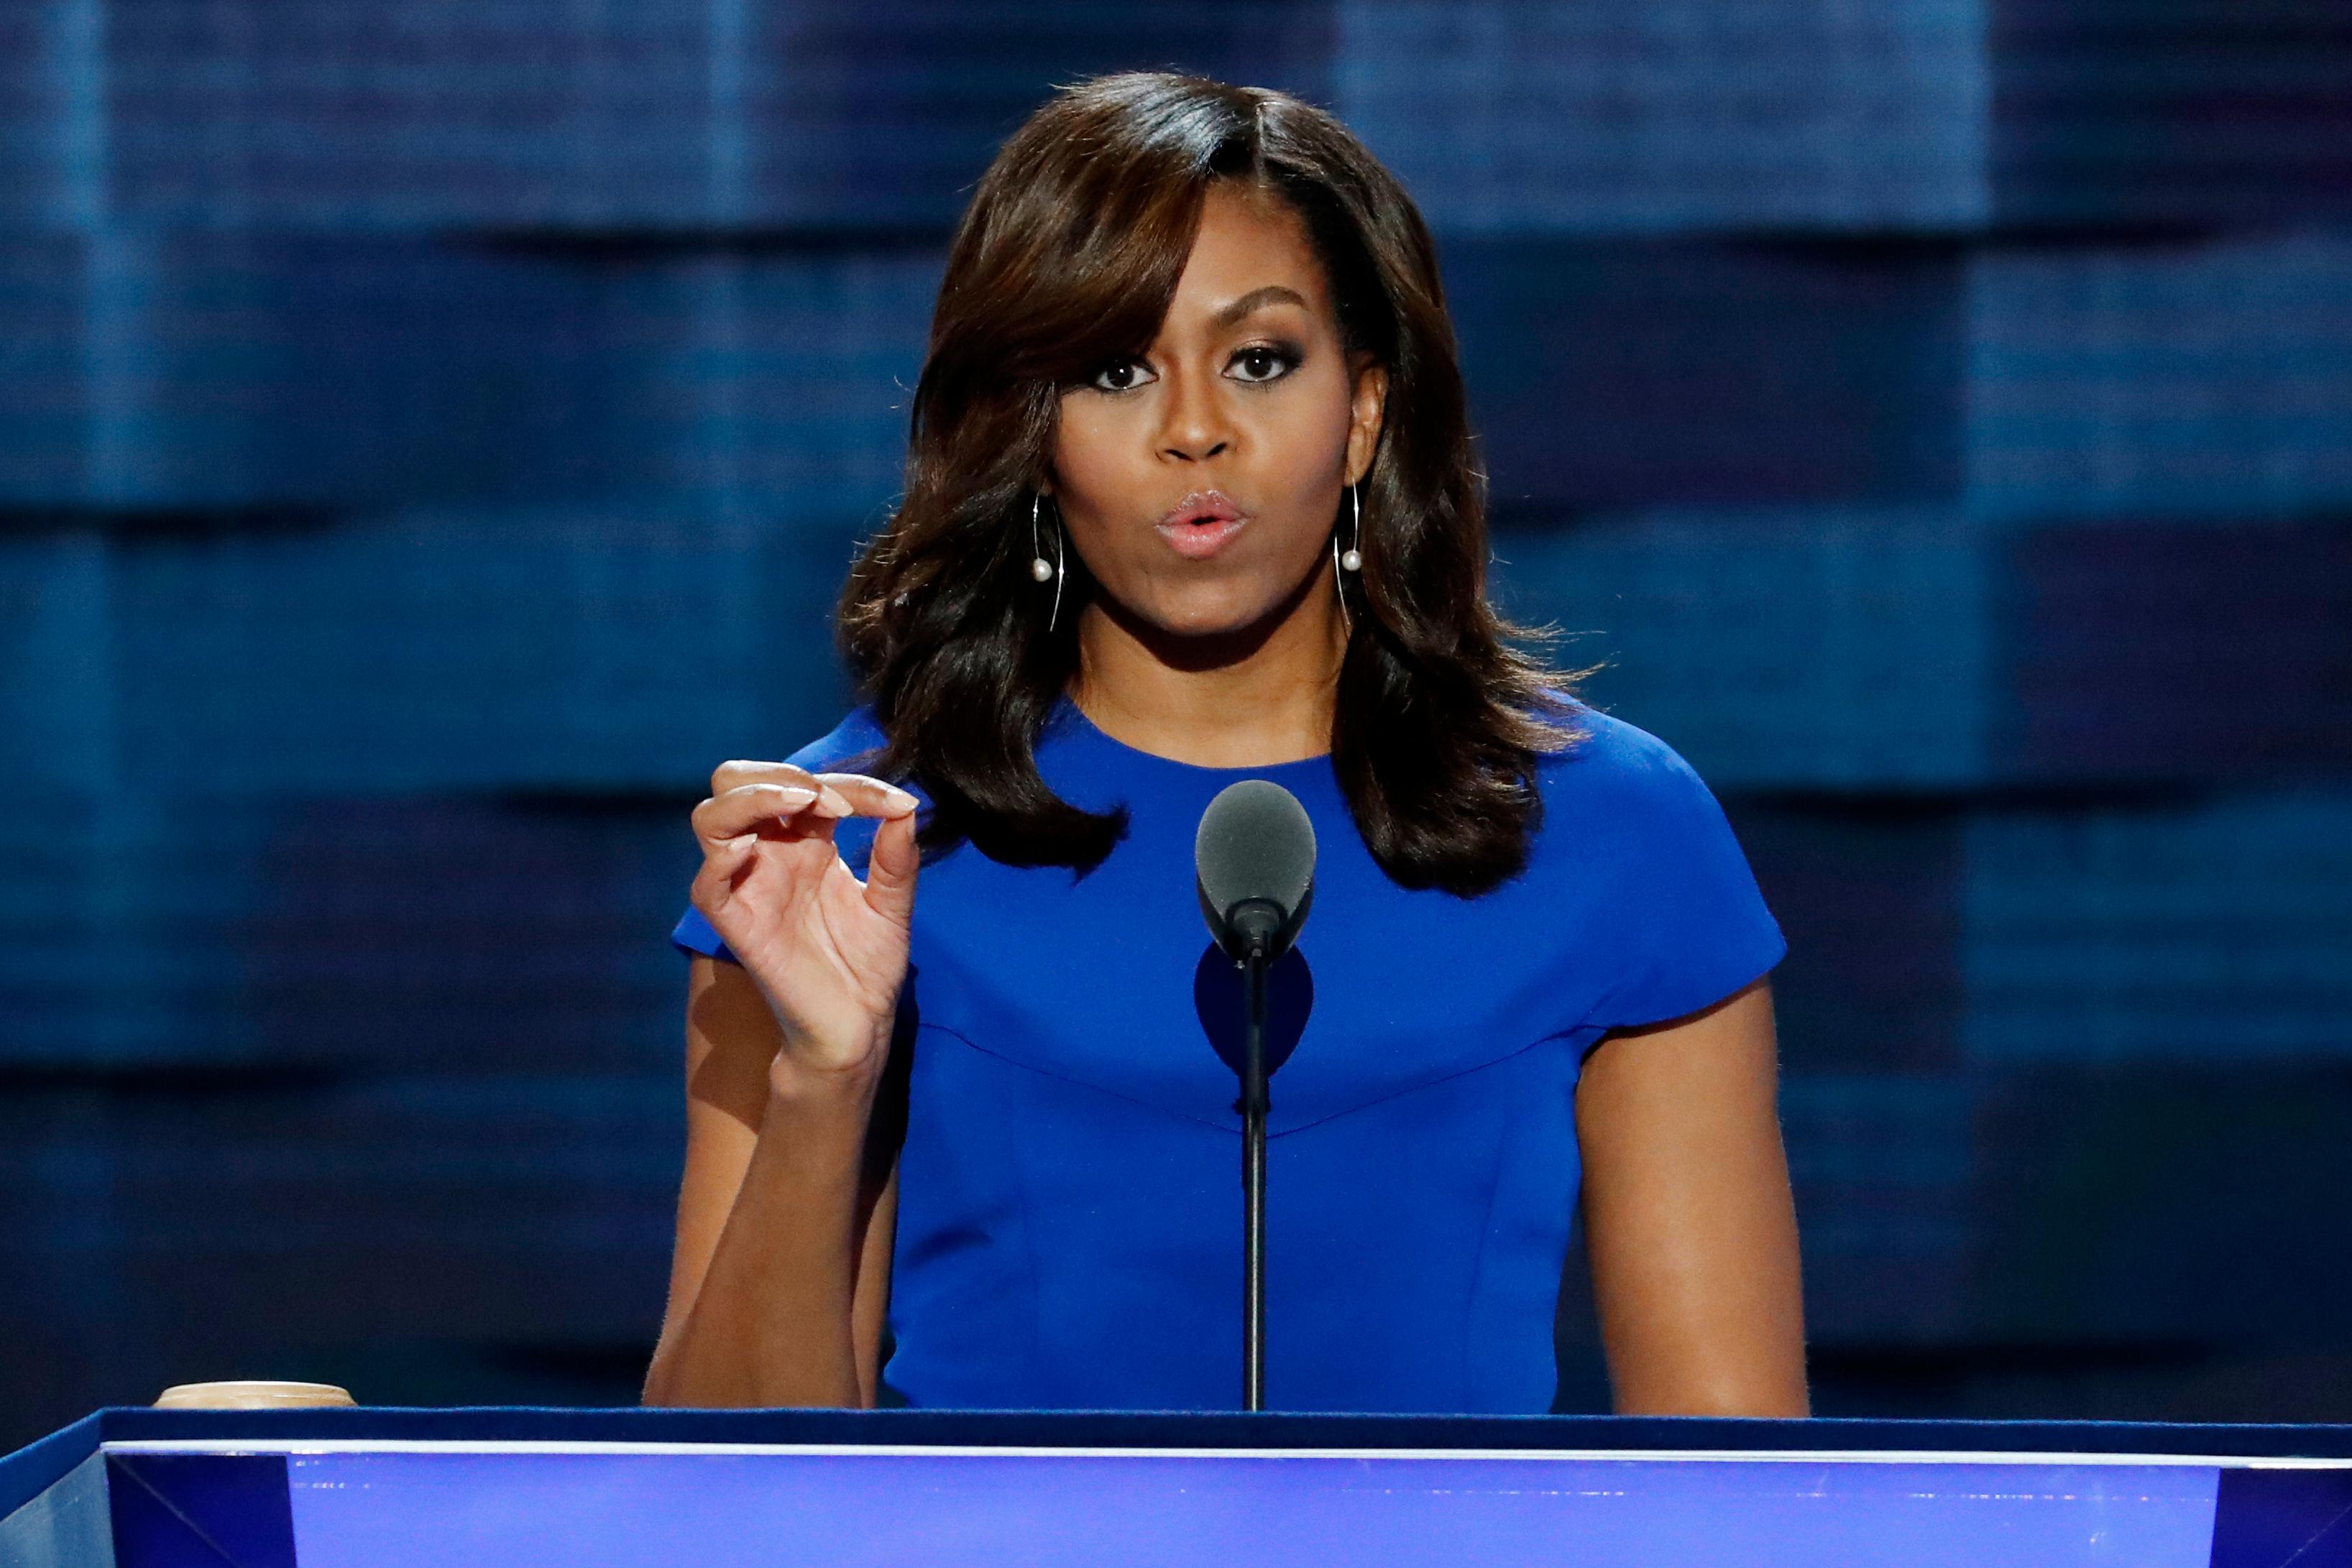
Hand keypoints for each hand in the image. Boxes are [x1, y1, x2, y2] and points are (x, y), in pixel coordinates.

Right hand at [688, 761, 921, 1081]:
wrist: (859, 1027)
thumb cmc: (869, 967)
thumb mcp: (893, 904)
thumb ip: (896, 856)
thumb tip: (907, 805)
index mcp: (807, 842)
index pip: (807, 785)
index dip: (850, 783)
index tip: (894, 803)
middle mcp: (771, 856)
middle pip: (737, 782)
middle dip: (777, 772)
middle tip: (827, 798)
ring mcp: (749, 887)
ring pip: (711, 819)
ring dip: (750, 796)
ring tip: (801, 803)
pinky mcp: (737, 926)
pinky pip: (707, 885)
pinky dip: (721, 857)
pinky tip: (754, 848)